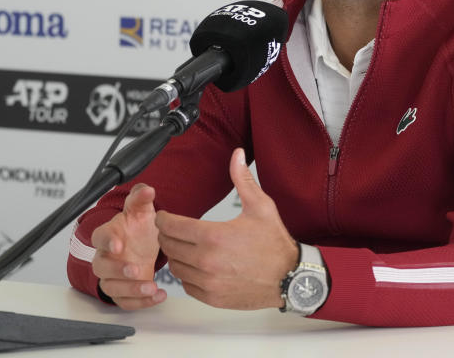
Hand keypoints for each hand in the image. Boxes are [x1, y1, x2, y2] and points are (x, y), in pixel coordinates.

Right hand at [90, 184, 166, 309]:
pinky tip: (158, 296)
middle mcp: (106, 257)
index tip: (118, 245)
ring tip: (151, 287)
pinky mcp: (123, 291)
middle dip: (117, 270)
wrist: (143, 243)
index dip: (107, 241)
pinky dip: (140, 302)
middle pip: (101, 267)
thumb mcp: (141, 210)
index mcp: (108, 235)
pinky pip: (125, 301)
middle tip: (135, 270)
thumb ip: (141, 198)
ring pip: (112, 287)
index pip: (99, 237)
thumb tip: (147, 189)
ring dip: (130, 289)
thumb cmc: (137, 227)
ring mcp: (113, 276)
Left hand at [156, 148, 298, 309]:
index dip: (163, 219)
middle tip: (174, 230)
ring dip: (176, 255)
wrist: (289, 277)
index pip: (171, 226)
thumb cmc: (275, 242)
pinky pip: (186, 285)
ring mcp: (208, 282)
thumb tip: (237, 155)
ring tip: (185, 247)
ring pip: (174, 267)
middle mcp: (206, 261)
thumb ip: (242, 179)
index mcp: (214, 236)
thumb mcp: (260, 206)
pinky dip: (187, 275)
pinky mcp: (211, 297)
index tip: (164, 216)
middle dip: (167, 235)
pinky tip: (197, 265)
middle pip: (168, 246)